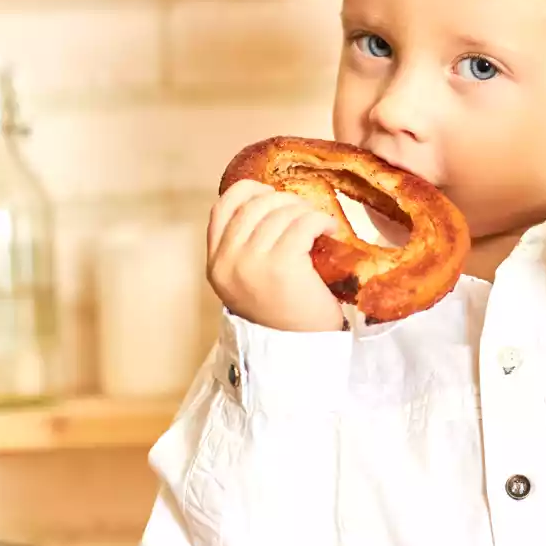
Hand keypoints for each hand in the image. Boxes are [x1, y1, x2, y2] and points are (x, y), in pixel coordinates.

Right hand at [206, 180, 344, 331]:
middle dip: (285, 202)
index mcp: (216, 264)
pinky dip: (321, 221)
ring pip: (280, 211)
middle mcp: (227, 261)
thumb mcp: (248, 283)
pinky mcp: (282, 265)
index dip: (249, 192)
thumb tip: (270, 206)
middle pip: (255, 205)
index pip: (222, 207)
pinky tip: (330, 231)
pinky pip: (303, 223)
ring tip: (320, 225)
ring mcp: (252, 262)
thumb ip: (245, 249)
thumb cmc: (282, 317)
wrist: (297, 353)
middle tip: (306, 214)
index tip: (271, 194)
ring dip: (305, 212)